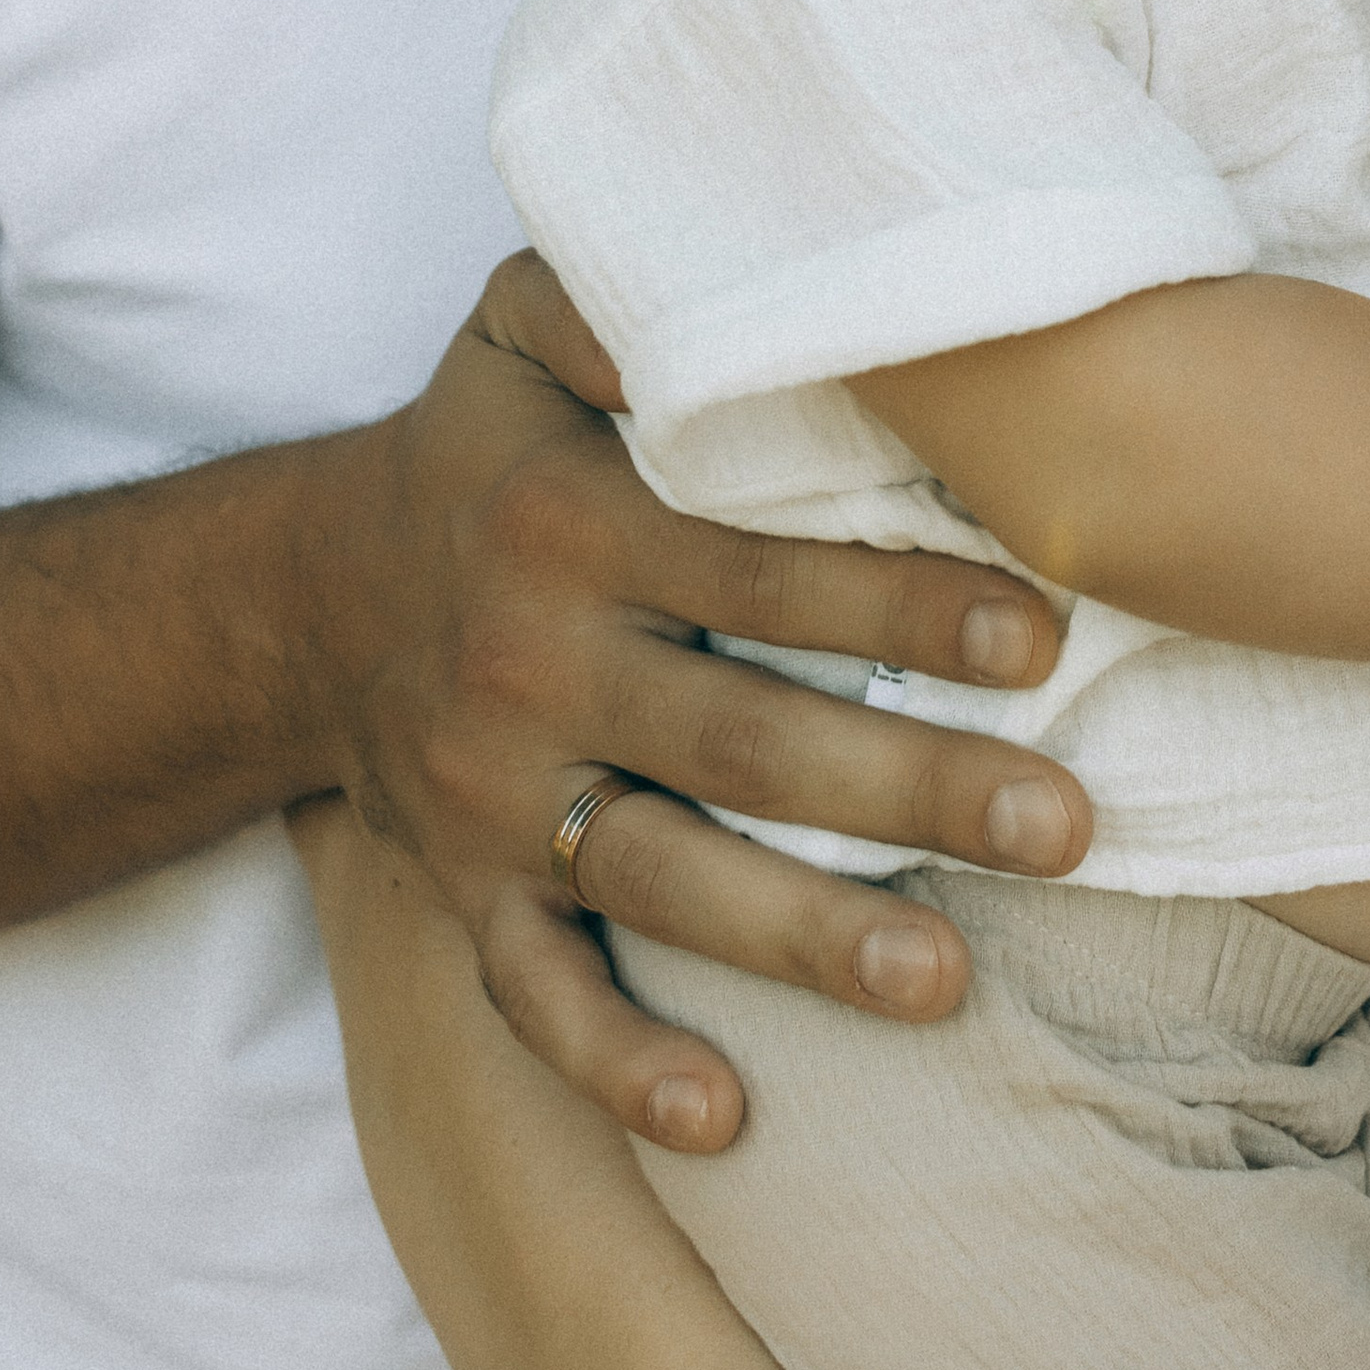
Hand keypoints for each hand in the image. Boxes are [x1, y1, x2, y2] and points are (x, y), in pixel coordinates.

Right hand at [298, 250, 1091, 1150]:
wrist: (305, 595)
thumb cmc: (485, 444)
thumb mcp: (527, 323)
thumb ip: (636, 287)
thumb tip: (763, 251)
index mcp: (568, 525)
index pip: (757, 569)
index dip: (900, 605)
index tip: (1045, 635)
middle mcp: (530, 668)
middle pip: (742, 742)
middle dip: (910, 789)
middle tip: (1065, 825)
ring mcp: (498, 798)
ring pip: (663, 881)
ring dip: (806, 939)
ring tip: (950, 981)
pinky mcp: (469, 895)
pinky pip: (536, 996)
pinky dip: (619, 1062)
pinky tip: (727, 1117)